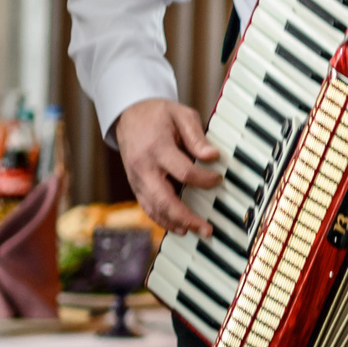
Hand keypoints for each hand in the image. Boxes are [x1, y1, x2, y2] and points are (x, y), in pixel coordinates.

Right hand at [113, 98, 221, 235]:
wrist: (128, 114)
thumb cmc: (159, 115)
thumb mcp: (181, 115)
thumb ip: (197, 136)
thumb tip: (212, 156)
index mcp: (157, 148)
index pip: (183, 172)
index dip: (204, 180)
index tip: (219, 179)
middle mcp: (143, 167)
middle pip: (163, 199)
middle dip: (186, 217)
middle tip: (207, 229)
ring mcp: (136, 179)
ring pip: (154, 208)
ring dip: (175, 223)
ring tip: (195, 232)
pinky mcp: (135, 185)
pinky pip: (147, 207)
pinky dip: (162, 220)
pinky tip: (179, 227)